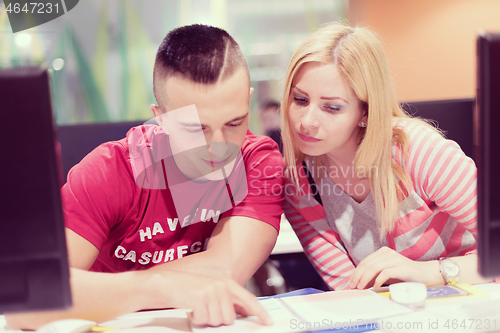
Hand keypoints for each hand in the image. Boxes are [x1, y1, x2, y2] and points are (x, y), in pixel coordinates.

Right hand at [148, 271, 272, 326]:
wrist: (167, 283)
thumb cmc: (189, 289)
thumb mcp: (212, 290)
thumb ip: (228, 300)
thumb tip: (243, 314)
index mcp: (227, 284)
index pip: (248, 300)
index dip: (260, 312)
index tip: (268, 322)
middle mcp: (221, 286)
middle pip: (230, 318)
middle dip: (218, 320)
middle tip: (207, 312)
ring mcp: (211, 292)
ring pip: (217, 321)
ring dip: (206, 320)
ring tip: (198, 309)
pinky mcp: (200, 298)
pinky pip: (204, 320)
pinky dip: (197, 319)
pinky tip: (191, 309)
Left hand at [347, 247, 438, 289]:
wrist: (426, 275)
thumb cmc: (405, 275)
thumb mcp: (387, 273)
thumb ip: (375, 275)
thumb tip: (359, 283)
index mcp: (383, 252)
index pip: (365, 262)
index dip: (356, 272)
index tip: (350, 283)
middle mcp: (388, 253)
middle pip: (367, 264)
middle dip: (358, 276)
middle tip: (352, 287)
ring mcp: (395, 259)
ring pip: (374, 267)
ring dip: (365, 279)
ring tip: (361, 287)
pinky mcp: (402, 267)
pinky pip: (386, 273)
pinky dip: (378, 280)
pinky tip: (375, 287)